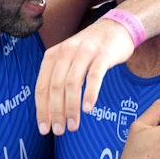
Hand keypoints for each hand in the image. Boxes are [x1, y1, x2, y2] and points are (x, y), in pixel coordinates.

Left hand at [35, 18, 133, 134]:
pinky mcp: (103, 54)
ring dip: (71, 108)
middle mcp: (66, 51)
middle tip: (59, 131)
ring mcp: (85, 51)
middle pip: (55, 87)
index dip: (41, 109)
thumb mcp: (70, 58)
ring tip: (73, 126)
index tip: (44, 129)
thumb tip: (51, 110)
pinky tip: (88, 109)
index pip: (42, 86)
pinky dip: (89, 94)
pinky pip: (94, 76)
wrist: (118, 26)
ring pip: (72, 83)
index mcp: (54, 55)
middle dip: (56, 112)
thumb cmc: (92, 49)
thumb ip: (59, 77)